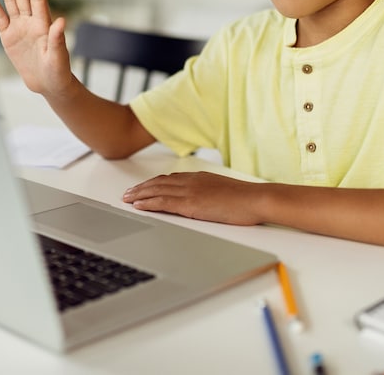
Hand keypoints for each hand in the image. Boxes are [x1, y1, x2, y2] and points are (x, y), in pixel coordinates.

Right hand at [0, 0, 75, 95]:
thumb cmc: (58, 71)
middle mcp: (31, 20)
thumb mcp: (58, 57)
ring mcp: (19, 27)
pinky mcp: (8, 37)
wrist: (48, 84)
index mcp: (44, 22)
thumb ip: (57, 39)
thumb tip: (61, 21)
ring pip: (9, 0)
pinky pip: (0, 18)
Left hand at [123, 172, 262, 224]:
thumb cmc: (246, 199)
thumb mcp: (223, 192)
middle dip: (141, 188)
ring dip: (139, 194)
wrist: (256, 199)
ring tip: (127, 199)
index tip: (143, 187)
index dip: (153, 183)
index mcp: (199, 178)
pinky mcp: (190, 204)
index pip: (170, 179)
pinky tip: (138, 205)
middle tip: (128, 192)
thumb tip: (205, 199)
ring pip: (156, 191)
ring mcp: (189, 191)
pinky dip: (147, 202)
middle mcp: (191, 181)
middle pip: (158, 183)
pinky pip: (162, 202)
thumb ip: (210, 193)